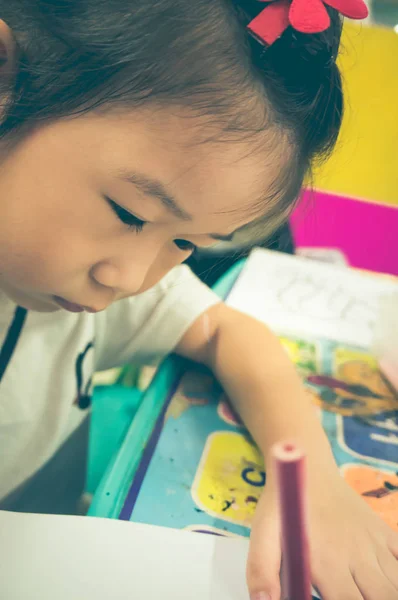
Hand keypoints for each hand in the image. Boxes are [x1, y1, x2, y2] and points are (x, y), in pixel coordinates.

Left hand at [247, 472, 397, 599]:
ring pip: (397, 584)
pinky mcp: (385, 534)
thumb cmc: (283, 506)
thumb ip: (262, 571)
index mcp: (328, 564)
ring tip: (367, 588)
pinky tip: (385, 577)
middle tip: (355, 595)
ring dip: (388, 592)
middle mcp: (358, 557)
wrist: (307, 465)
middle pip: (383, 599)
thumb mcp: (263, 535)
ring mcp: (376, 545)